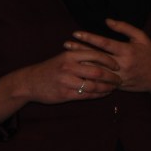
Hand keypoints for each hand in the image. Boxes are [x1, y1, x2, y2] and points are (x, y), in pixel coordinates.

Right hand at [0, 48, 120, 121]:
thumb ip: (81, 56)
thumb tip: (103, 57)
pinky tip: (104, 94)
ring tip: (113, 88)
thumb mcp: (64, 57)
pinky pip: (87, 95)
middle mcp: (69, 66)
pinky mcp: (65, 94)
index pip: (96, 55)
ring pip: (94, 85)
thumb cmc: (51, 68)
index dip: (109, 61)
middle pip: (98, 71)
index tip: (118, 66)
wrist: (30, 82)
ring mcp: (67, 81)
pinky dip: (98, 95)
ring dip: (107, 88)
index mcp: (70, 54)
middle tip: (120, 79)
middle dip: (112, 76)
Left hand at [65, 19, 150, 93]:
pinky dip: (89, 77)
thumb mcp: (141, 37)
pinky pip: (101, 81)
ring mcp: (119, 76)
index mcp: (127, 51)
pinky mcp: (118, 85)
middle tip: (66, 44)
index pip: (105, 43)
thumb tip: (107, 21)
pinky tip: (78, 73)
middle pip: (97, 56)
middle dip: (80, 50)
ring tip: (68, 58)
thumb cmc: (150, 54)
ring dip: (81, 63)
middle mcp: (122, 64)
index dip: (89, 38)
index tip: (76, 33)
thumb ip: (125, 28)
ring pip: (96, 70)